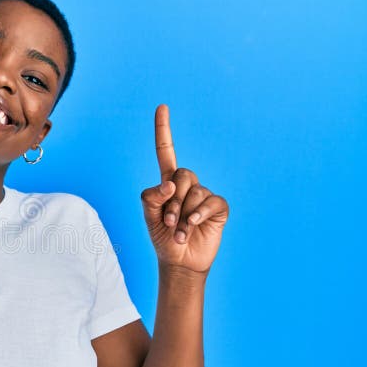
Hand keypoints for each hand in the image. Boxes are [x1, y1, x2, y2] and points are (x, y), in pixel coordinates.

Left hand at [140, 105, 228, 273]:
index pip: (166, 152)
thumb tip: (170, 184)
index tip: (161, 106)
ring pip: (195, 192)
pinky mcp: (218, 208)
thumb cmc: (162, 237)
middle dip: (172, 201)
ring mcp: (204, 195)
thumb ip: (151, 196)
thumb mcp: (148, 216)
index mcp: (168, 183)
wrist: (179, 260)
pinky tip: (192, 226)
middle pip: (183, 175)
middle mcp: (188, 185)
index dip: (164, 130)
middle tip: (168, 222)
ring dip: (182, 215)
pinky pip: (210, 203)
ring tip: (179, 232)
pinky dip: (198, 215)